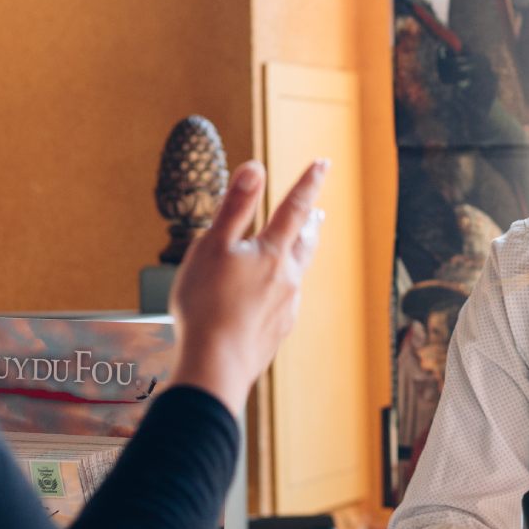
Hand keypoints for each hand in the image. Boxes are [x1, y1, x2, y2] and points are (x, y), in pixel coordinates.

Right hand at [168, 159, 326, 414]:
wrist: (215, 365)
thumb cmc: (205, 304)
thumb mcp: (212, 246)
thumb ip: (235, 206)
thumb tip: (256, 167)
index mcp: (272, 252)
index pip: (295, 208)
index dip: (309, 183)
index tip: (323, 163)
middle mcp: (287, 278)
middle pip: (305, 243)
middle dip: (311, 224)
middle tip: (319, 213)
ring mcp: (286, 307)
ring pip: (296, 274)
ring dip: (298, 256)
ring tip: (297, 250)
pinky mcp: (277, 332)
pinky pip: (284, 303)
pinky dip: (281, 291)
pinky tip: (272, 298)